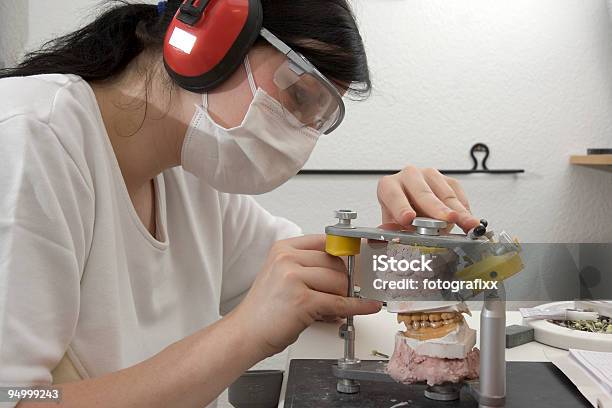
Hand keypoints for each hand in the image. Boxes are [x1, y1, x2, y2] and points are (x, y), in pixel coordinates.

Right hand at [233, 235, 381, 357]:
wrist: (246, 333)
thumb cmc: (264, 309)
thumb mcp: (281, 275)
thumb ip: (308, 266)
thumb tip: (343, 267)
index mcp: (283, 249)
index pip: (325, 241)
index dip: (344, 252)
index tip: (357, 258)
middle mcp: (287, 259)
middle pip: (336, 262)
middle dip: (344, 280)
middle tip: (343, 291)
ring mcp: (293, 278)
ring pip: (339, 281)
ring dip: (343, 296)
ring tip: (332, 306)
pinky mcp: (303, 300)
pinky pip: (340, 302)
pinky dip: (357, 306)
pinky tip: (367, 306)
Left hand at [377, 166, 479, 231]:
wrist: (412, 208)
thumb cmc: (400, 216)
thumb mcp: (391, 225)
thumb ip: (389, 231)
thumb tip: (383, 239)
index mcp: (389, 186)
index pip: (393, 196)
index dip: (401, 207)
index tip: (408, 218)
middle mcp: (408, 176)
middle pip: (423, 192)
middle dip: (437, 208)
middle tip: (447, 219)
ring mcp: (430, 176)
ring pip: (445, 193)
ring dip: (458, 211)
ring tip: (468, 224)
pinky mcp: (447, 180)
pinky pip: (458, 194)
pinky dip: (465, 209)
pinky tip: (470, 220)